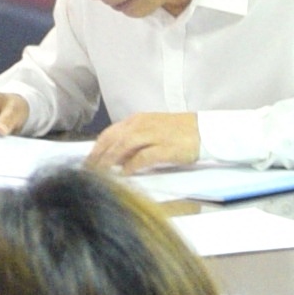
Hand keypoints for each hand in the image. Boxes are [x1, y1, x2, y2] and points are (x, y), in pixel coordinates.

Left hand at [88, 112, 208, 174]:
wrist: (206, 131)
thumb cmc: (180, 132)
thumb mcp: (153, 130)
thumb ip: (134, 141)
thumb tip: (116, 157)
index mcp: (138, 120)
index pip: (109, 133)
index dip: (96, 148)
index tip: (87, 162)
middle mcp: (143, 124)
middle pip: (112, 140)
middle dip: (98, 156)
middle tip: (88, 171)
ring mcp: (154, 135)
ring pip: (123, 146)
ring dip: (110, 160)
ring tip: (101, 174)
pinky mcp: (166, 147)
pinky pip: (142, 157)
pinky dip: (131, 166)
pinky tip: (124, 174)